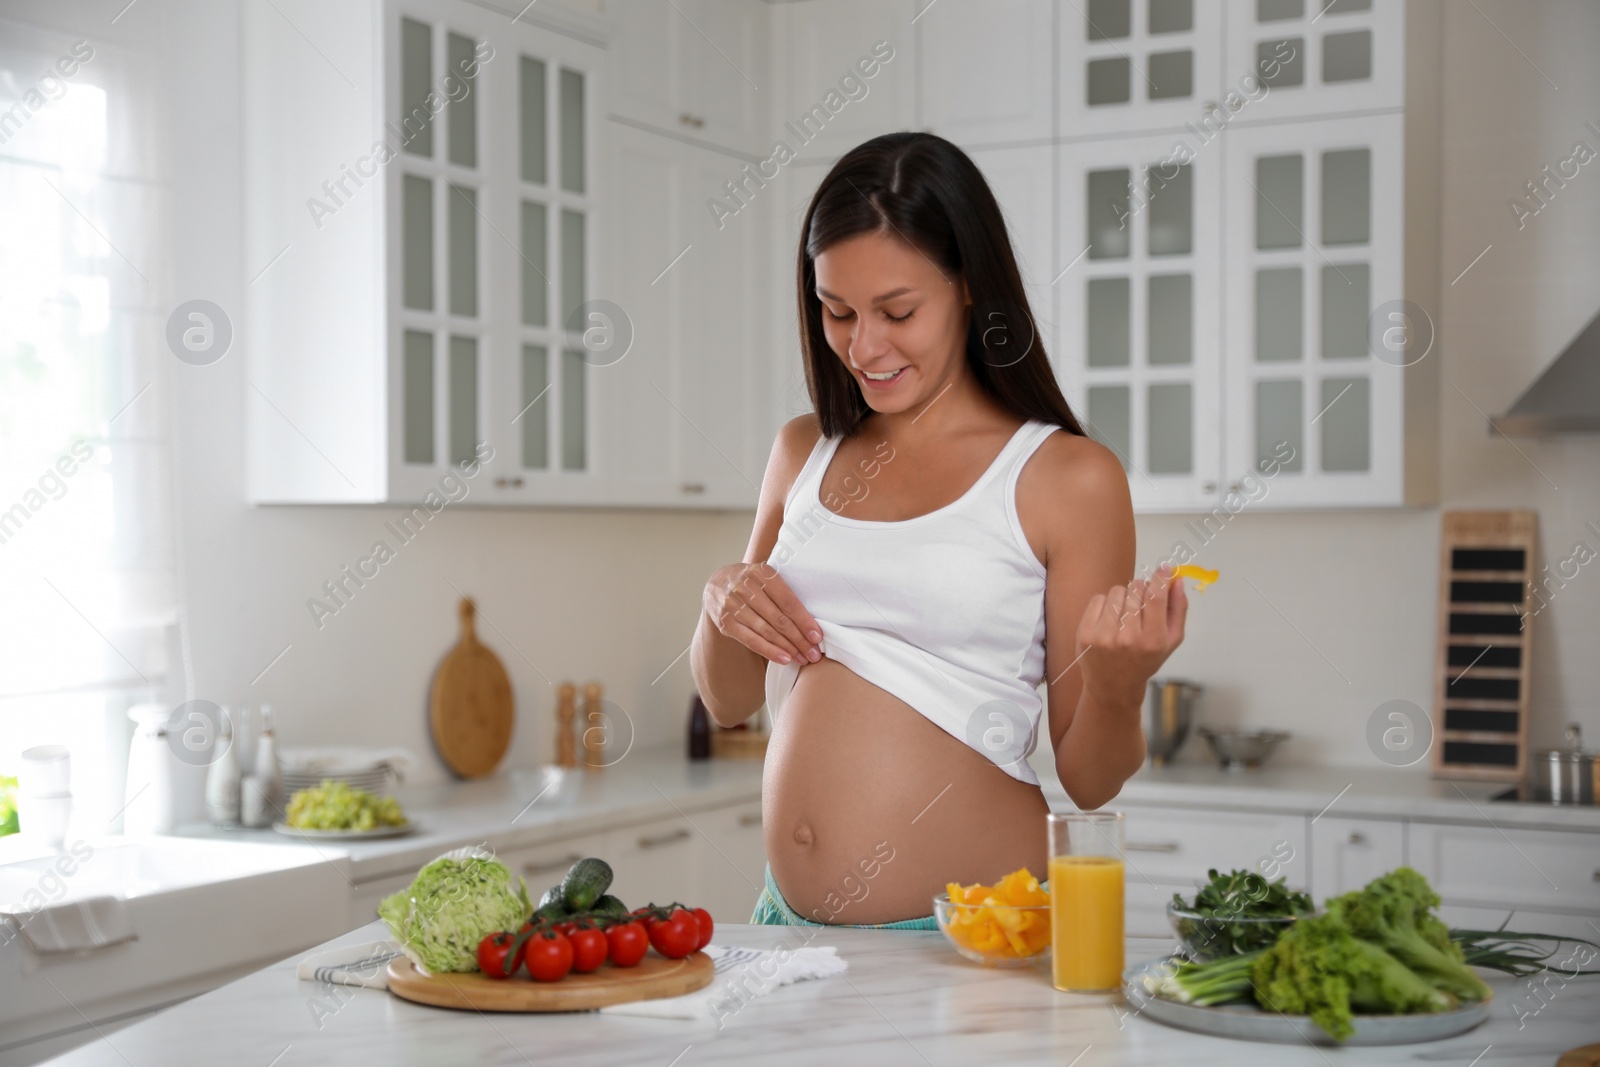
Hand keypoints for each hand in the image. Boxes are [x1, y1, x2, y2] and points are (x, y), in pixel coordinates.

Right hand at [703, 562, 822, 665]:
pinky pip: (750, 640)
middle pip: (779, 619)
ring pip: (766, 631)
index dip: (804, 621)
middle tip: (813, 654)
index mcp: (761, 573)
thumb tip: (812, 621)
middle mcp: (745, 587)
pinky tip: (784, 659)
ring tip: (802, 659)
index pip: (788, 601)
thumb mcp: (766, 577)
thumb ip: (784, 592)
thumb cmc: (752, 583)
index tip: (817, 637)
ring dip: (787, 648)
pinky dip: (769, 651)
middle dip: (799, 639)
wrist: (717, 584)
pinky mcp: (725, 623)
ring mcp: (733, 606)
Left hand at [1074, 563, 1187, 710]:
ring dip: (1124, 596)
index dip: (1161, 578)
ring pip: (1118, 590)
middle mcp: (1128, 638)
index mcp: (1153, 641)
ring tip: (1125, 615)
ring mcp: (1104, 635)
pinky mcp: (1085, 632)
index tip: (1164, 568)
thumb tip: (1177, 580)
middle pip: (1137, 589)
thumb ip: (1178, 610)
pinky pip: (1099, 598)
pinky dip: (1106, 604)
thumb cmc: (1146, 661)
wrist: (1113, 687)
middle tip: (1142, 603)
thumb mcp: (1171, 641)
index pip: (1156, 597)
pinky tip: (1110, 621)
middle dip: (1142, 589)